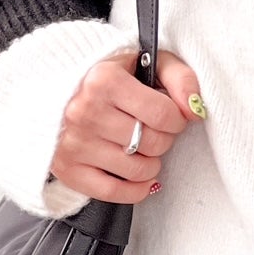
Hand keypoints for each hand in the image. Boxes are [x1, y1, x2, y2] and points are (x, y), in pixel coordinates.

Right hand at [48, 47, 204, 205]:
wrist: (58, 90)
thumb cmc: (109, 76)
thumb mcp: (148, 61)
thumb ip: (180, 78)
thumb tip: (195, 110)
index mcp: (104, 80)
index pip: (163, 114)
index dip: (178, 119)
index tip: (172, 117)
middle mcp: (84, 111)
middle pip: (152, 143)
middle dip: (164, 139)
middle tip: (154, 130)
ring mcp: (73, 143)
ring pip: (137, 170)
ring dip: (151, 164)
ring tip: (143, 148)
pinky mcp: (67, 168)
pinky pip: (113, 192)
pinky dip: (135, 190)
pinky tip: (139, 177)